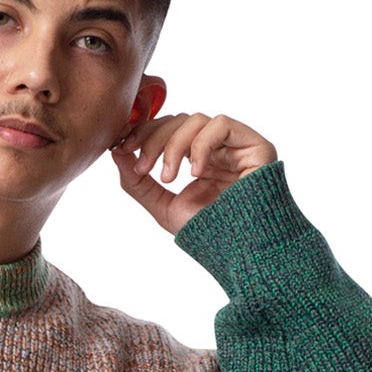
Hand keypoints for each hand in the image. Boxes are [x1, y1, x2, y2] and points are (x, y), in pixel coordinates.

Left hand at [112, 109, 276, 230]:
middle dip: (153, 140)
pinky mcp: (254, 144)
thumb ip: (138, 183)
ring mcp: (236, 145)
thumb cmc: (210, 234)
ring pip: (196, 120)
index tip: (122, 150)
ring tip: (169, 178)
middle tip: (143, 168)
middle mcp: (217, 148)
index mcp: (198, 159)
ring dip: (173, 145)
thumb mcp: (163, 208)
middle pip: (178, 121)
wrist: (242, 252)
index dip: (143, 134)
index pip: (168, 129)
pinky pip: (220, 125)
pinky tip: (196, 173)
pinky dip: (200, 146)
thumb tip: (117, 153)